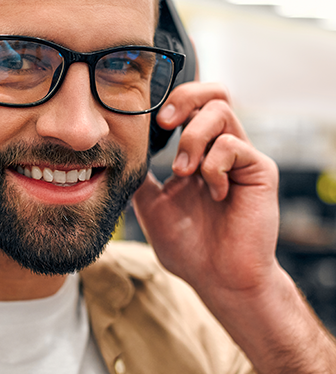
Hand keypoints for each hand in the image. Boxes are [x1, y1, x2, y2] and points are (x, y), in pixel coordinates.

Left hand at [133, 82, 280, 308]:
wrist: (219, 280)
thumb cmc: (189, 248)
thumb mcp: (151, 205)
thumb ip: (139, 176)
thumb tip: (114, 153)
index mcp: (197, 153)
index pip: (189, 106)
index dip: (168, 101)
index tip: (145, 120)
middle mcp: (221, 149)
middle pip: (212, 92)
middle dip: (184, 97)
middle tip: (163, 121)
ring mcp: (241, 158)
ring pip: (220, 110)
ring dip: (192, 137)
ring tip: (183, 172)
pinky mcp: (259, 171)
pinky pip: (233, 145)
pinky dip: (212, 165)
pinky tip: (213, 193)